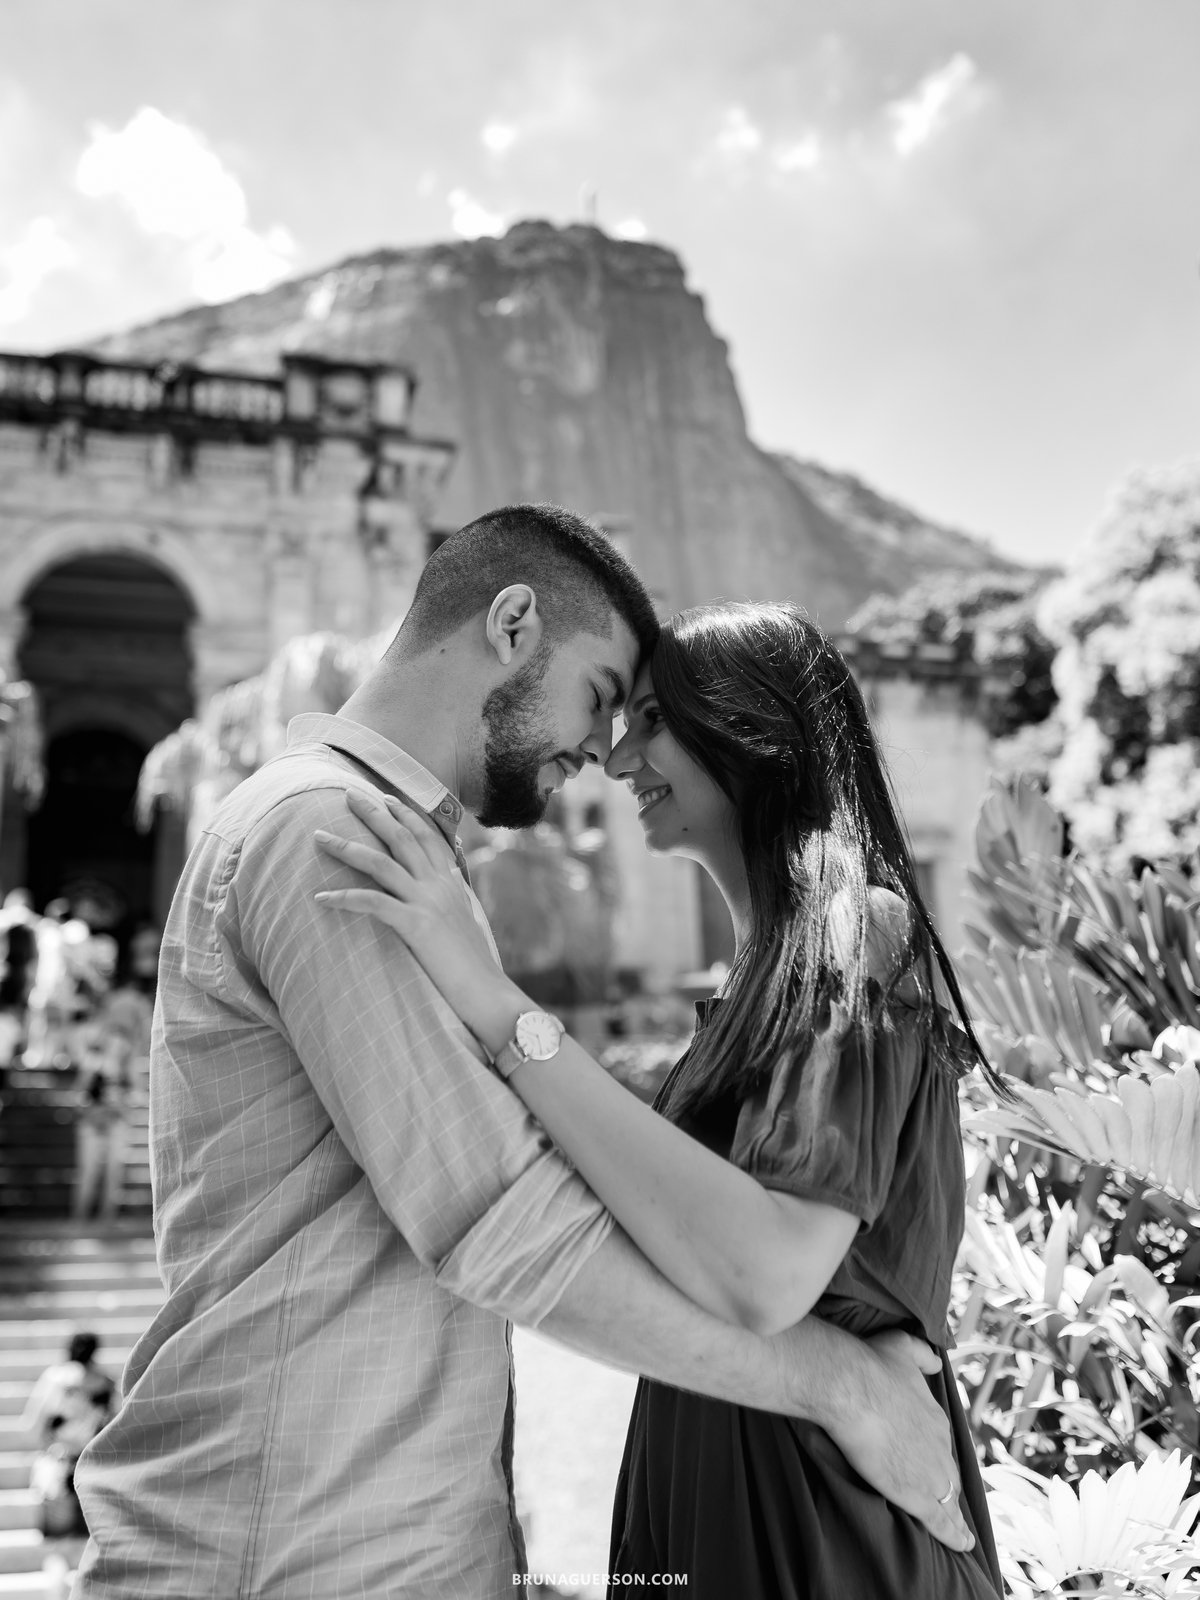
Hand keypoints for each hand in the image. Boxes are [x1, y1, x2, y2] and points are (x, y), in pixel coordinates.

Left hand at [314, 789, 521, 1050]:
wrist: (489, 993)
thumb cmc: (476, 966)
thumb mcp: (469, 921)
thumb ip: (457, 896)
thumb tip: (453, 877)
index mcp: (452, 884)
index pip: (428, 836)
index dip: (406, 814)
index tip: (385, 797)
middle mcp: (440, 885)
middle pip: (402, 838)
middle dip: (373, 813)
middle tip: (348, 793)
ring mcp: (428, 903)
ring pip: (381, 863)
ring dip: (346, 847)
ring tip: (319, 836)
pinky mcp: (416, 926)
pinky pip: (373, 903)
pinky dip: (344, 898)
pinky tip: (320, 897)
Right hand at [803, 1327, 973, 1552]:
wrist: (849, 1388)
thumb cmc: (870, 1365)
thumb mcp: (903, 1348)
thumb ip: (922, 1356)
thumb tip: (936, 1361)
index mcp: (934, 1418)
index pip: (940, 1445)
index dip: (935, 1455)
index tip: (931, 1460)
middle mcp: (940, 1447)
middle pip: (948, 1474)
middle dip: (947, 1486)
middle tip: (944, 1497)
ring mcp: (931, 1473)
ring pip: (948, 1500)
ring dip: (954, 1515)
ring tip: (959, 1531)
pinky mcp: (916, 1495)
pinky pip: (940, 1522)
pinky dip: (953, 1535)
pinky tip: (961, 1544)